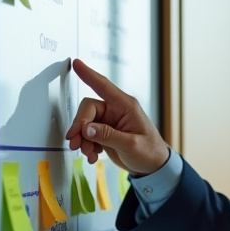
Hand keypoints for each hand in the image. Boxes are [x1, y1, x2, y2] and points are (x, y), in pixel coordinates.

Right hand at [66, 58, 169, 175]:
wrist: (153, 167)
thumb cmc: (150, 152)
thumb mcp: (131, 145)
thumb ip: (108, 136)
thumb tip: (87, 129)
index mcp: (126, 106)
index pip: (103, 86)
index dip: (88, 74)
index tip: (76, 63)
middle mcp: (116, 110)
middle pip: (88, 109)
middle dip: (80, 127)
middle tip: (76, 143)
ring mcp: (109, 121)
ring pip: (85, 123)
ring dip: (82, 139)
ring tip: (88, 153)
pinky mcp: (105, 132)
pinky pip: (88, 134)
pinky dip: (87, 145)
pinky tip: (93, 156)